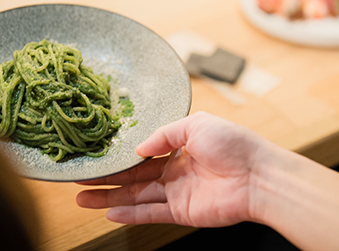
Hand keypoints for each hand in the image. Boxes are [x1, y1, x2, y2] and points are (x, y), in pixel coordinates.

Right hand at [76, 112, 273, 226]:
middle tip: (79, 177)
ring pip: (136, 196)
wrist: (258, 175)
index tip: (99, 153)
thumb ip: (165, 134)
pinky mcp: (182, 212)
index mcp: (181, 147)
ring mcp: (178, 192)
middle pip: (134, 177)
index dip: (121, 154)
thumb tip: (139, 147)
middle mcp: (176, 170)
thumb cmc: (234, 144)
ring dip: (109, 198)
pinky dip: (130, 214)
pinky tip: (109, 213)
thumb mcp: (197, 124)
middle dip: (107, 178)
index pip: (144, 153)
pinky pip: (150, 213)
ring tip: (81, 197)